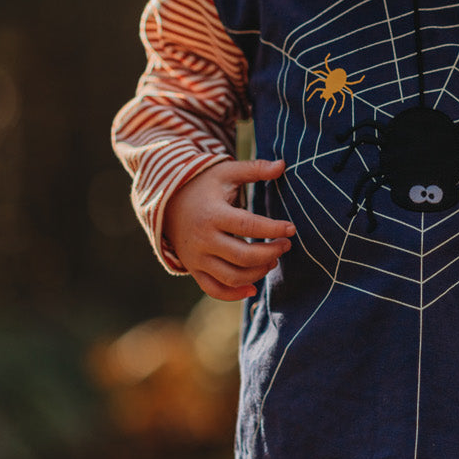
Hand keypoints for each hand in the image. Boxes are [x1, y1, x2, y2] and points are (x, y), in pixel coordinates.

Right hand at [163, 159, 295, 300]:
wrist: (166, 201)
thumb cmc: (203, 185)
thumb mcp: (226, 172)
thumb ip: (254, 169)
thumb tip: (283, 165)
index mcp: (212, 214)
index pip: (249, 226)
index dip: (273, 229)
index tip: (291, 228)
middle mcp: (203, 239)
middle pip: (243, 256)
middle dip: (270, 253)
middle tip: (286, 245)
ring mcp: (196, 258)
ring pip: (232, 277)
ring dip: (258, 273)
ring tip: (273, 260)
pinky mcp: (193, 269)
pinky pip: (214, 289)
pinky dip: (234, 294)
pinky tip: (253, 288)